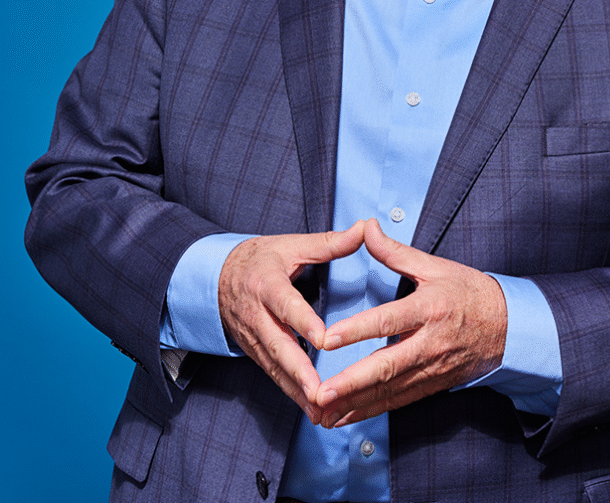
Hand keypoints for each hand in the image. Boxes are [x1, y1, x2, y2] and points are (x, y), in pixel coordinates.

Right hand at [218, 221, 364, 423]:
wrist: (215, 276)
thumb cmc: (261, 258)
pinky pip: (273, 374)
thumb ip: (330, 242)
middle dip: (298, 371)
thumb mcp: (292, 244)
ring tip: (321, 411)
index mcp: (267, 284)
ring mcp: (253, 337)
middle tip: (320, 391)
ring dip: (297, 390)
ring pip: (275, 367)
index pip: (286, 305)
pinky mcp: (254, 352)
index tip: (323, 339)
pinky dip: (291, 393)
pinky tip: (312, 410)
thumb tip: (364, 228)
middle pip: (277, 345)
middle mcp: (257, 314)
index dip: (303, 322)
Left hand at [315, 217, 506, 426]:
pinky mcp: (432, 384)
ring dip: (356, 404)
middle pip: (387, 365)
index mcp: (429, 308)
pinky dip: (371, 411)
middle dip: (352, 382)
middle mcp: (430, 342)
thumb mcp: (434, 266)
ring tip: (324, 412)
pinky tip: (346, 417)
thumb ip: (394, 251)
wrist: (509, 326)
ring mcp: (432, 368)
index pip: (388, 320)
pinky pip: (399, 401)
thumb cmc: (469, 292)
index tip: (328, 339)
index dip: (357, 330)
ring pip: (390, 390)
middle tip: (322, 392)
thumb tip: (366, 227)